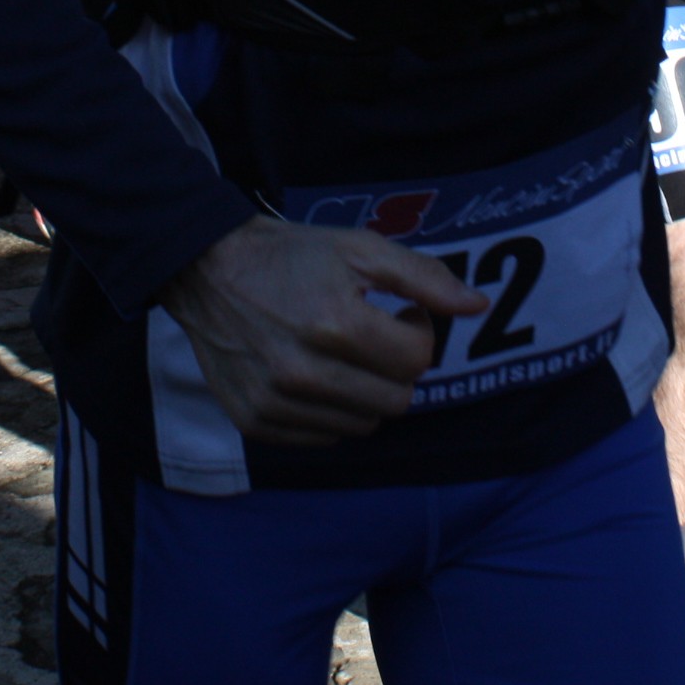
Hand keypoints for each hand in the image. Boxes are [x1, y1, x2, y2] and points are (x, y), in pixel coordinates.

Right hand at [158, 216, 488, 444]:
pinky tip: (315, 373)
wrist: (207, 270)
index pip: (417, 361)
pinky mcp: (256, 421)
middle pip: (396, 400)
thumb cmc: (291, 256)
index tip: (399, 313)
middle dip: (396, 368)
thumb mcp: (360, 248)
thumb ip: (424, 277)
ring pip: (364, 425)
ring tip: (342, 353)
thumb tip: (477, 306)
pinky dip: (331, 410)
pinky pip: (324, 436)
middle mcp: (305, 372)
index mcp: (336, 325)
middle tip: (374, 336)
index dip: (418, 332)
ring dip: (366, 392)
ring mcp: (277, 402)